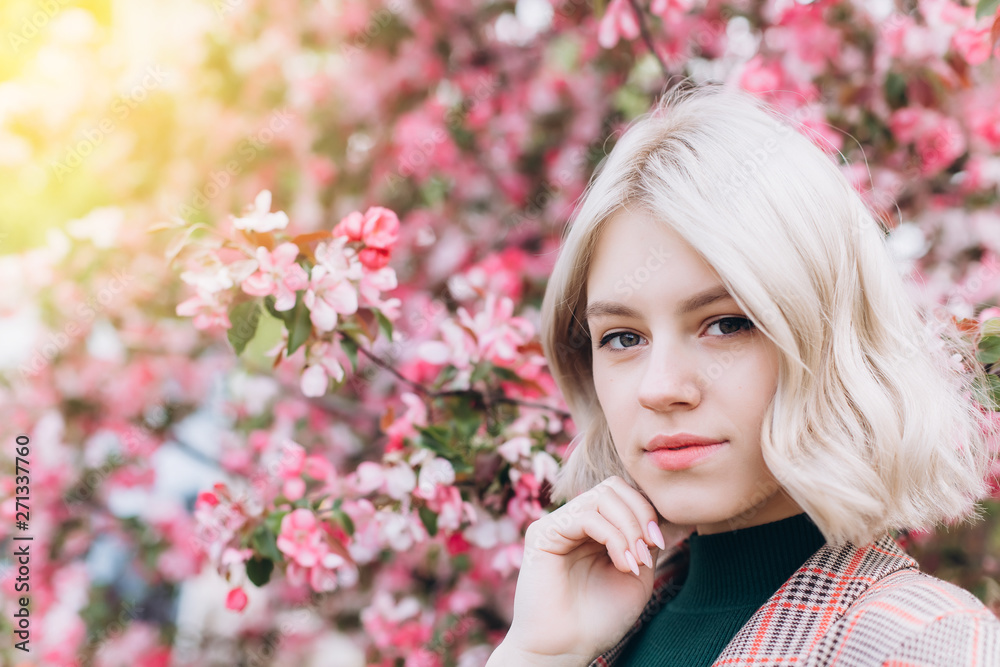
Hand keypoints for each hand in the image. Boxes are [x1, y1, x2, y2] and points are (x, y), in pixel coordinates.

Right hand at [490, 475, 665, 665]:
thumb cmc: (600, 618)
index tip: (661, 544)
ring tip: (635, 562)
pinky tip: (622, 563)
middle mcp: (575, 521)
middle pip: (613, 487)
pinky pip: (586, 516)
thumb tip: (663, 514)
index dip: (647, 511)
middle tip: (650, 549)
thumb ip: (644, 541)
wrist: (568, 648)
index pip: (623, 494)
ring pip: (602, 496)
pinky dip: (613, 536)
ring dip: (629, 527)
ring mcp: (558, 524)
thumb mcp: (637, 574)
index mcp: (595, 529)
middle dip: (640, 513)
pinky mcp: (543, 533)